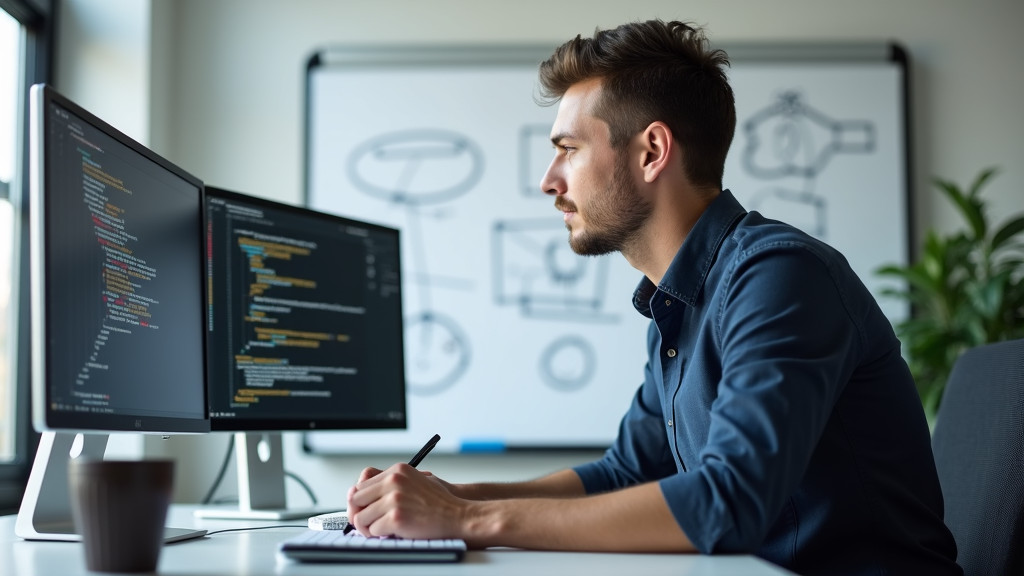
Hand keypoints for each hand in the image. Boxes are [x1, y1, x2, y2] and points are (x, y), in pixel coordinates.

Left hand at [347, 463, 467, 539]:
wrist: (457, 515)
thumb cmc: (438, 501)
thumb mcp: (415, 480)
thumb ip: (390, 482)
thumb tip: (358, 492)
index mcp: (397, 471)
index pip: (361, 484)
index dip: (360, 500)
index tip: (364, 508)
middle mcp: (393, 481)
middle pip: (355, 499)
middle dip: (360, 513)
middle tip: (368, 523)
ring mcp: (394, 499)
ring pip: (361, 518)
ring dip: (369, 527)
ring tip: (382, 528)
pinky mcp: (396, 518)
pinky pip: (372, 531)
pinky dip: (380, 535)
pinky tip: (391, 532)